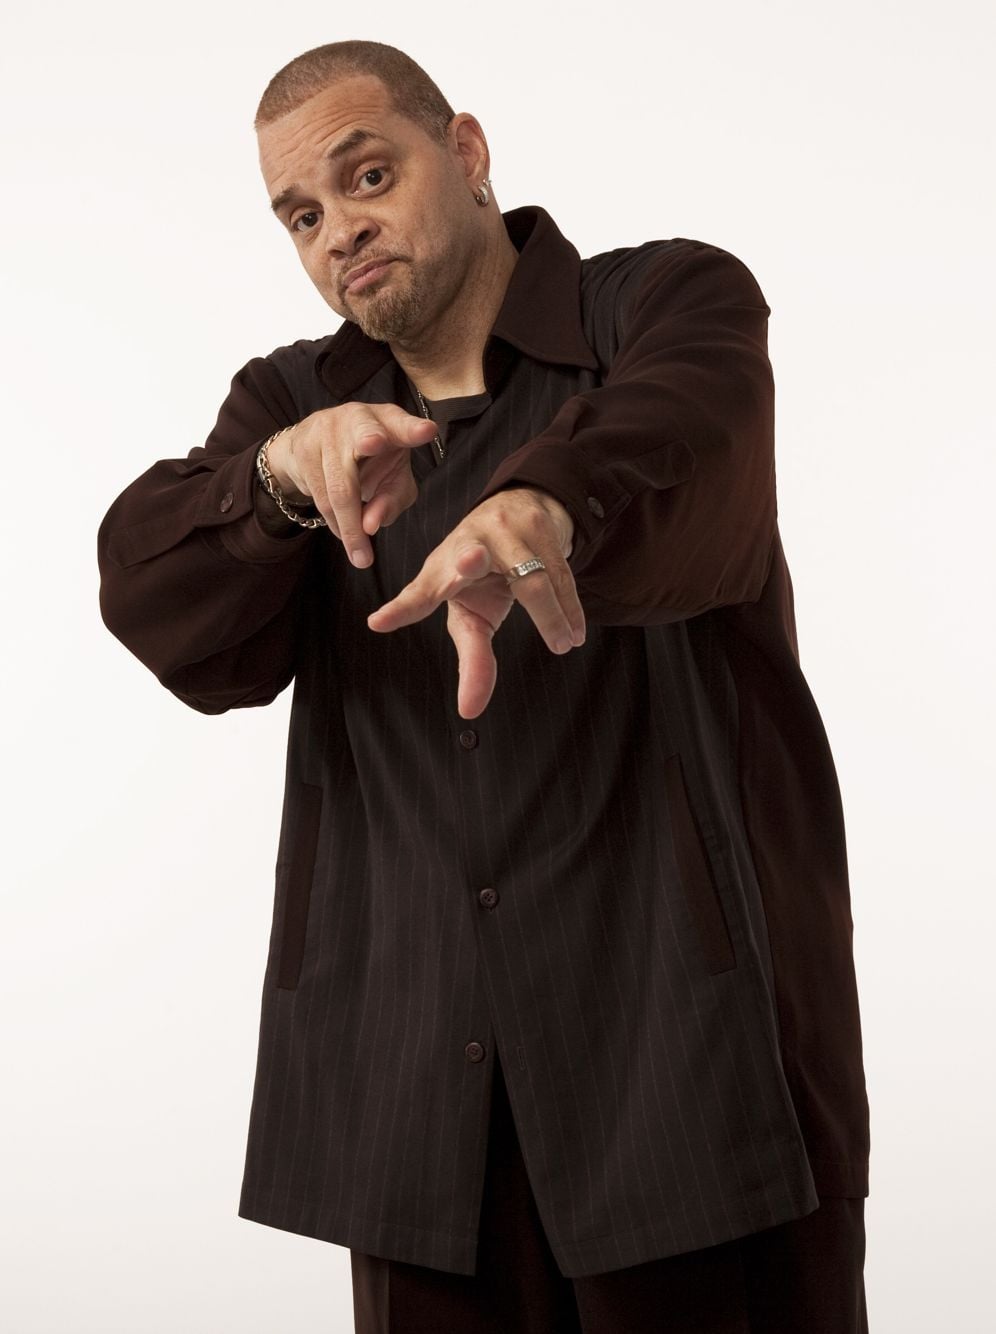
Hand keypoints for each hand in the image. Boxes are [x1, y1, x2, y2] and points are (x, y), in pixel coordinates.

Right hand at [265, 403, 438, 565]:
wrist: (313, 444)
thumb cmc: (369, 462)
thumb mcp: (392, 478)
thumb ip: (393, 500)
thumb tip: (370, 525)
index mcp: (389, 421)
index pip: (401, 424)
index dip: (411, 429)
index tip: (426, 432)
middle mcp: (357, 418)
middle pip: (362, 440)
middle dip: (369, 441)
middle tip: (373, 461)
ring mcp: (326, 431)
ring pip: (338, 487)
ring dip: (350, 527)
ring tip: (362, 558)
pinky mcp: (303, 449)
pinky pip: (320, 497)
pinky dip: (335, 522)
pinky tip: (344, 531)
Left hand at [367, 487, 584, 717]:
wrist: (521, 506)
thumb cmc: (485, 570)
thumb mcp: (473, 611)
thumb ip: (472, 658)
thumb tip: (469, 711)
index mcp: (443, 567)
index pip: (421, 592)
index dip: (402, 609)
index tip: (379, 622)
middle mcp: (468, 542)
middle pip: (471, 561)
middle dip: (467, 561)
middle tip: (469, 562)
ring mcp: (505, 529)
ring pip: (532, 578)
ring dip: (551, 615)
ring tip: (563, 644)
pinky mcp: (540, 526)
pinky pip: (559, 574)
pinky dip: (570, 608)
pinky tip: (574, 634)